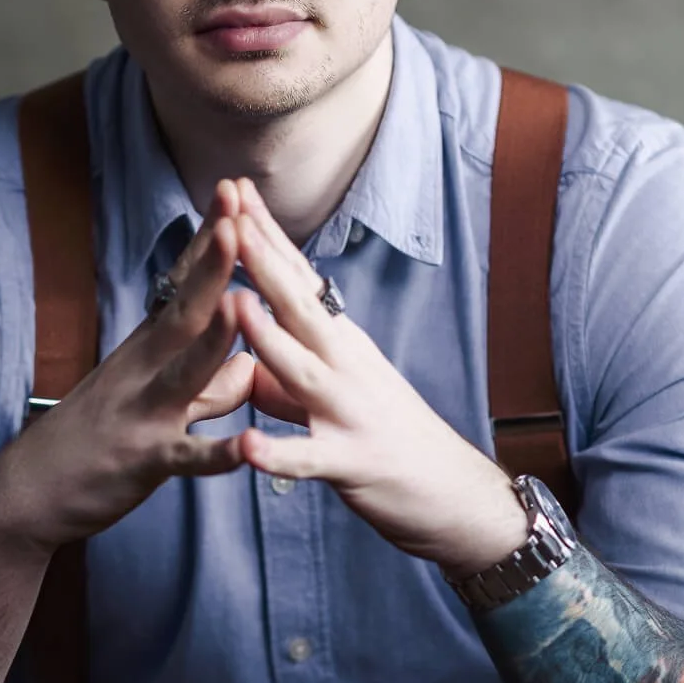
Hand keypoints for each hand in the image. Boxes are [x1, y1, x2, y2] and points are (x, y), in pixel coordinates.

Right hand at [0, 197, 257, 549]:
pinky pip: (186, 458)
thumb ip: (208, 387)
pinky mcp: (145, 462)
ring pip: (185, 374)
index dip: (208, 241)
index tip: (232, 193)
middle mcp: (143, 371)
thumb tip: (250, 366)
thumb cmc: (93, 441)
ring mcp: (143, 414)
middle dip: (213, 266)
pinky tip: (248, 449)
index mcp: (147, 350)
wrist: (28, 493)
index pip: (182, 284)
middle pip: (183, 310)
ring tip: (241, 304)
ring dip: (213, 340)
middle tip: (237, 217)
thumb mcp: (153, 403)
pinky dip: (218, 455)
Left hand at [221, 179, 527, 575]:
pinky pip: (309, 459)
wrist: (453, 493)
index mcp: (340, 344)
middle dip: (262, 260)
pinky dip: (279, 454)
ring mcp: (350, 412)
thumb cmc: (388, 438)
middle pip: (300, 306)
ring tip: (235, 305)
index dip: (266, 235)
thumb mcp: (335, 391)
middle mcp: (347, 367)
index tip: (235, 189)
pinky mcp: (352, 463)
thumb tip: (247, 348)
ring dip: (268, 339)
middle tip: (229, 214)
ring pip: (303, 371)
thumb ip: (288, 371)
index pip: (298, 278)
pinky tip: (250, 448)